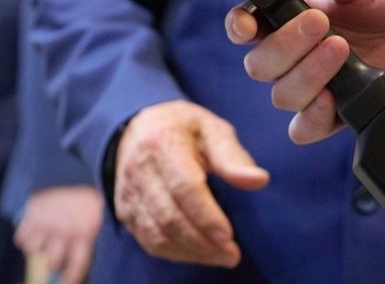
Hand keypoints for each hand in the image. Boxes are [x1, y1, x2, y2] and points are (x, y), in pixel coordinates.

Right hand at [14, 186, 103, 283]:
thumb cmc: (85, 197)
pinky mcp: (32, 212)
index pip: (77, 265)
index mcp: (87, 231)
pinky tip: (35, 226)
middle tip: (54, 251)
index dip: (70, 279)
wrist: (74, 167)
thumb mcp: (95, 216)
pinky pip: (21, 238)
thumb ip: (86, 239)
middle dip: (53, 260)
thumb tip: (69, 270)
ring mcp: (48, 221)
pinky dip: (25, 236)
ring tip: (45, 232)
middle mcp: (66, 230)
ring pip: (33, 251)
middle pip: (51, 262)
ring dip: (38, 245)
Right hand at [114, 101, 268, 266]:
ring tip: (222, 256)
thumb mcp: (212, 129)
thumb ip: (233, 157)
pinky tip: (200, 253)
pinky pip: (149, 241)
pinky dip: (177, 253)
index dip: (206, 215)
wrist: (138, 128)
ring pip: (157, 234)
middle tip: (233, 254)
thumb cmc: (184, 129)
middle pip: (169, 216)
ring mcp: (128, 192)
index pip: (183, 186)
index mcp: (162, 142)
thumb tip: (260, 181)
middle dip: (203, 241)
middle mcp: (138, 169)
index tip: (229, 235)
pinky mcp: (125, 210)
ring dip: (192, 252)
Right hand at [225, 0, 384, 143]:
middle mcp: (293, 54)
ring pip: (283, 95)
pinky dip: (312, 117)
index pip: (245, 26)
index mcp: (287, 16)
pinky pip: (306, 128)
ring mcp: (314, 83)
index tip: (249, 23)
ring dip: (307, 75)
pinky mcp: (337, 110)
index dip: (239, 27)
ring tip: (341, 49)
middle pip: (260, 65)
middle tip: (319, 25)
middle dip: (285, 47)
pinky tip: (331, 97)